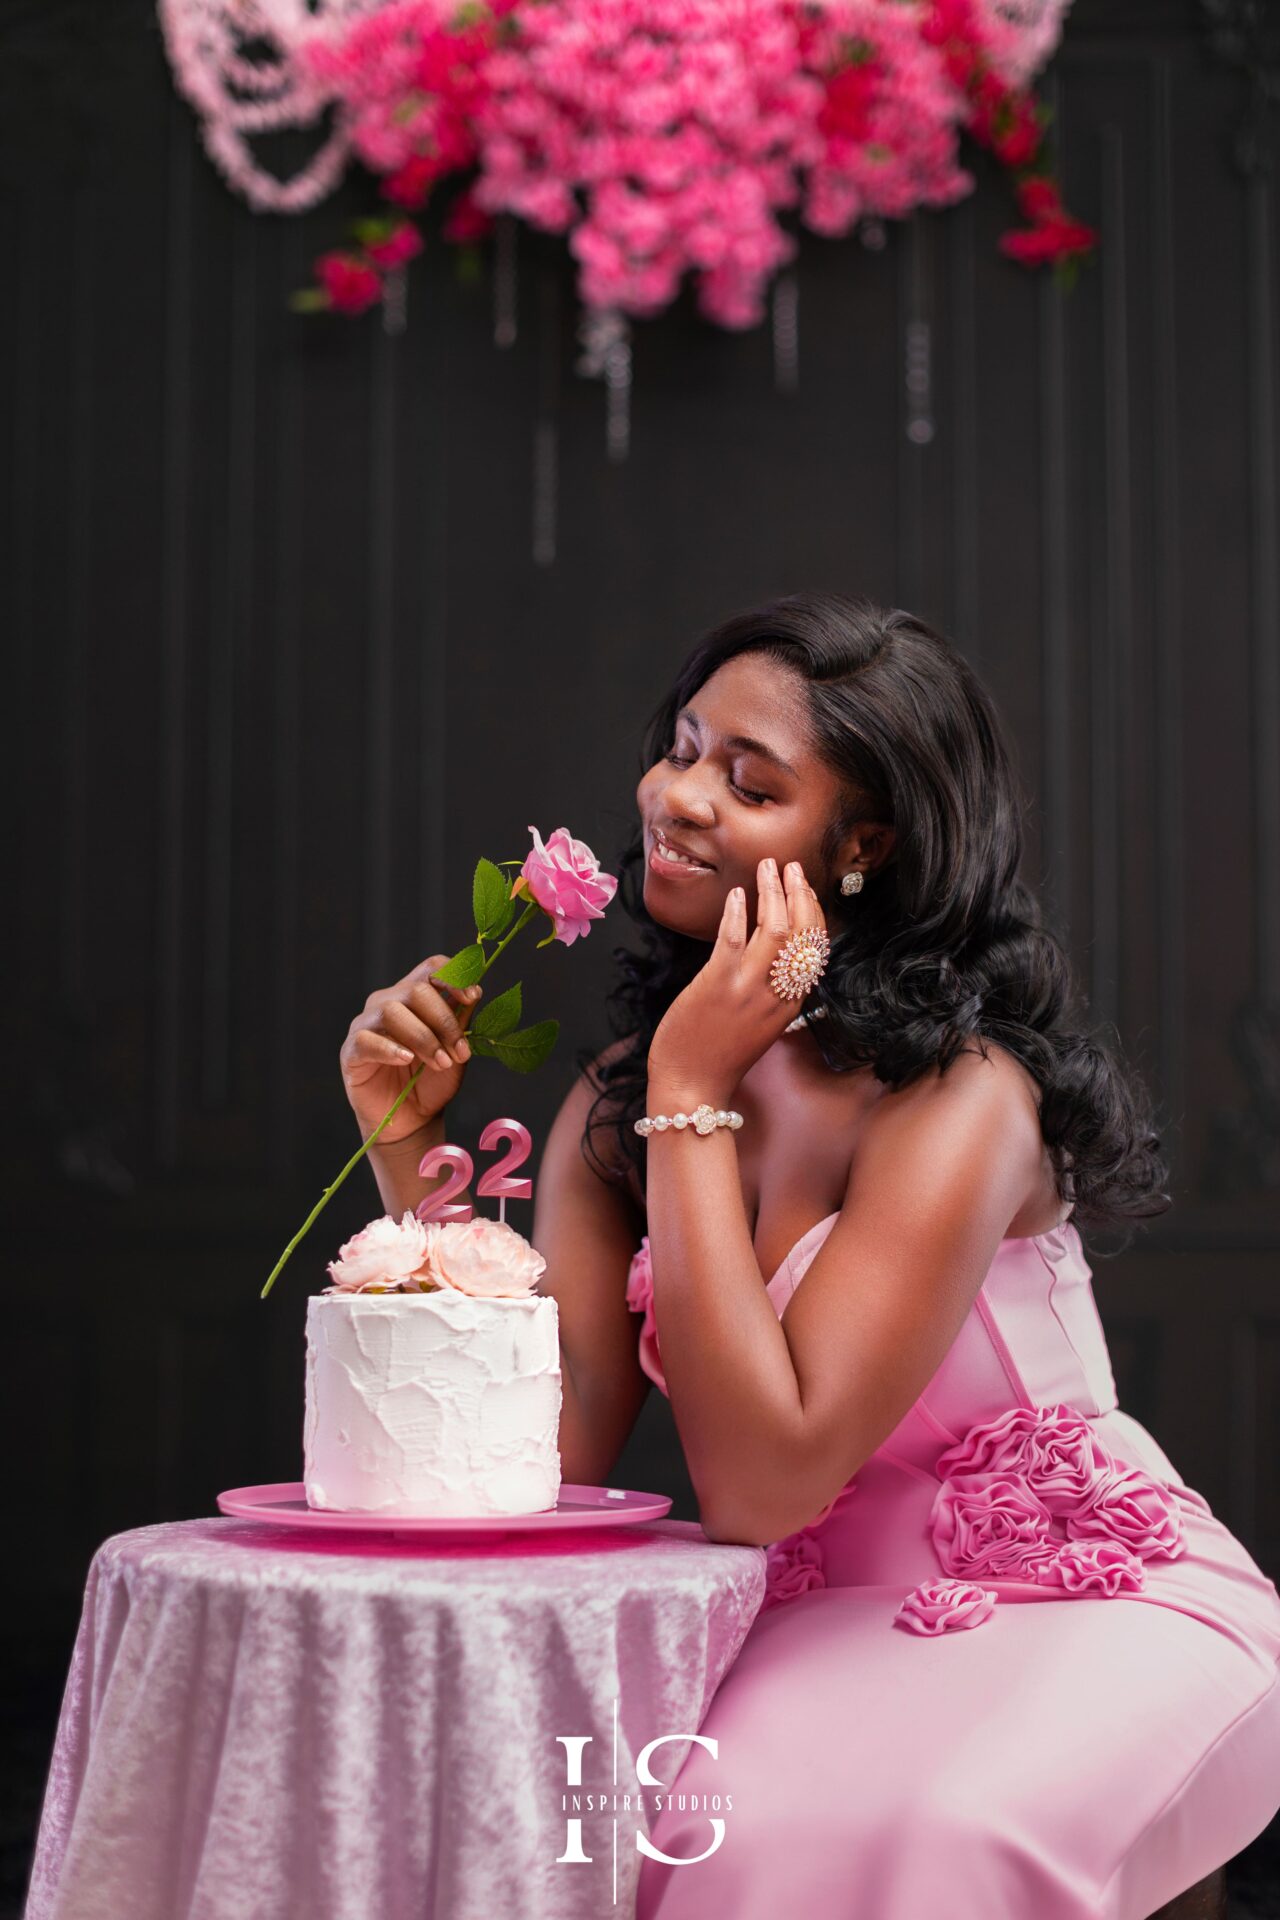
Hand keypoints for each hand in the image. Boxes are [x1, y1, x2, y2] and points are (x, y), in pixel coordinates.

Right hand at [341, 953, 483, 1146]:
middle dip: (444, 1022)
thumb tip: (474, 993)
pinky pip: (367, 1040)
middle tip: (460, 1053)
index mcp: (414, 996)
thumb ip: (461, 1023)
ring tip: (441, 1064)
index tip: (472, 997)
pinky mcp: (351, 1050)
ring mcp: (366, 1024)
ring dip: (424, 1038)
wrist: (412, 1119)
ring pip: (392, 1012)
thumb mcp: (455, 1052)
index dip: (453, 976)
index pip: (431, 968)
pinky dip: (390, 1049)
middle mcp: (387, 1002)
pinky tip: (406, 1060)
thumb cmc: (432, 1081)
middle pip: (415, 991)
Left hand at [647, 857, 828, 1109]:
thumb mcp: (761, 1024)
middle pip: (802, 933)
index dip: (814, 912)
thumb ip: (772, 991)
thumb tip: (772, 954)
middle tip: (792, 867)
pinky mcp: (718, 984)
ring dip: (772, 891)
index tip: (806, 888)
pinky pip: (733, 939)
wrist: (693, 1085)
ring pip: (774, 929)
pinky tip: (736, 895)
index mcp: (791, 1003)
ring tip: (768, 867)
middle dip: (800, 893)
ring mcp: (748, 988)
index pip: (816, 949)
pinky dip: (737, 912)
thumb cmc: (721, 1054)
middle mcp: (777, 993)